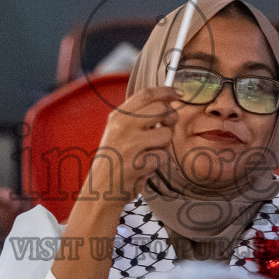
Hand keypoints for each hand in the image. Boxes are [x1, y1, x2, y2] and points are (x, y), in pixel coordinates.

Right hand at [87, 86, 180, 201]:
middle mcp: (123, 126)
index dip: (166, 91)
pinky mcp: (138, 163)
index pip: (146, 94)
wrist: (101, 188)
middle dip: (171, 117)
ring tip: (150, 152)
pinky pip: (163, 156)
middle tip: (168, 126)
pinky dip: (159, 162)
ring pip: (166, 134)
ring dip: (164, 145)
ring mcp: (130, 144)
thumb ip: (138, 116)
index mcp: (118, 116)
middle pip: (161, 109)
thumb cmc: (114, 159)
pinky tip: (146, 166)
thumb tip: (166, 102)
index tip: (178, 93)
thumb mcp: (118, 131)